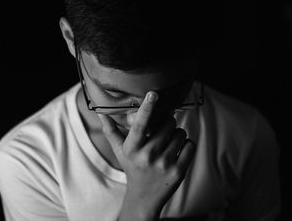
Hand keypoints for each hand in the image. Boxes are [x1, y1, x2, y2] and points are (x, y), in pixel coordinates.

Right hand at [98, 91, 195, 218]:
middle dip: (167, 123)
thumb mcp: (120, 150)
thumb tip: (101, 113)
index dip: (147, 108)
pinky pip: (190, 145)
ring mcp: (163, 164)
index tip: (153, 94)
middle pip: (167, 123)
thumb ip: (111, 131)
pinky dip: (186, 145)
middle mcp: (147, 156)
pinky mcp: (178, 171)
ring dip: (177, 134)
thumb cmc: (132, 167)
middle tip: (162, 130)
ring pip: (180, 133)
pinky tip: (177, 152)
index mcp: (132, 148)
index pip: (139, 124)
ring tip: (168, 142)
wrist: (144, 196)